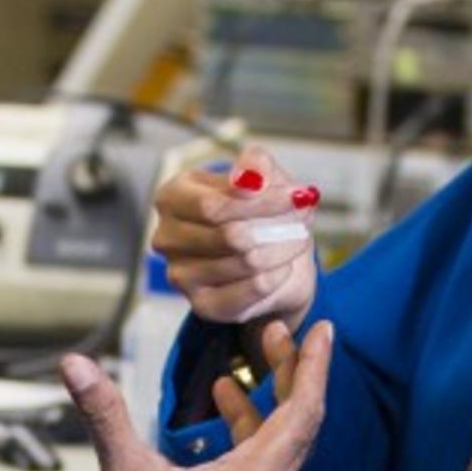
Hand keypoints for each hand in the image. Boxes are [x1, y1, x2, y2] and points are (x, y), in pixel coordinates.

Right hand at [62, 325, 331, 470]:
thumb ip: (104, 417)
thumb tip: (78, 368)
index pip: (302, 410)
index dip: (314, 366)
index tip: (324, 333)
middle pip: (296, 426)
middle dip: (289, 376)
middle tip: (275, 340)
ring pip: (277, 454)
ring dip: (263, 412)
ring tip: (232, 383)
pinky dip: (247, 445)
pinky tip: (214, 442)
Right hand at [149, 145, 319, 332]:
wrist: (266, 252)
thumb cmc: (256, 208)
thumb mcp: (260, 175)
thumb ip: (255, 165)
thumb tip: (250, 179)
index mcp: (171, 198)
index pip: (213, 206)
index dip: (261, 202)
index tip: (297, 196)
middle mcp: (167, 238)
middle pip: (230, 235)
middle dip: (276, 225)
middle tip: (305, 217)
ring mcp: (180, 276)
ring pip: (245, 262)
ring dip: (282, 248)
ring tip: (298, 238)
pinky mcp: (203, 305)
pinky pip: (252, 289)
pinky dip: (277, 275)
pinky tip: (284, 265)